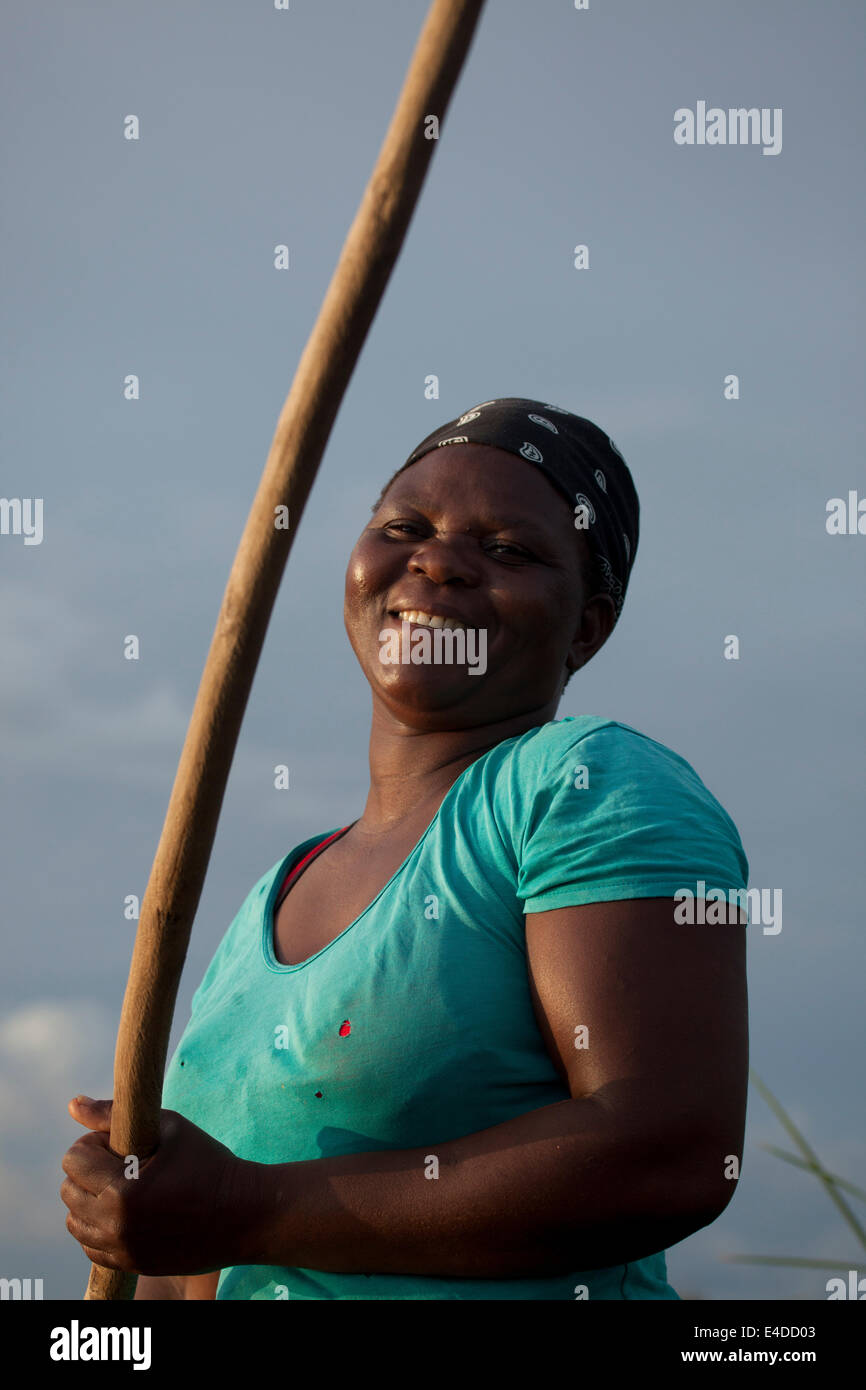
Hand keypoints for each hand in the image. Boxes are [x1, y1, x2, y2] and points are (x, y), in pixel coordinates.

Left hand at [61, 1096, 261, 1275]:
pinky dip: (100, 1228)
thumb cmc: (207, 1163)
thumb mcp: (168, 1127)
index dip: (94, 1144)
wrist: (243, 1213)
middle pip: (69, 1191)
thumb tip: (72, 1103)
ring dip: (91, 1201)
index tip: (117, 1144)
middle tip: (121, 1164)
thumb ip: (113, 1115)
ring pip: (75, 1222)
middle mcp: (115, 1225)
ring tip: (122, 1187)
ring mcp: (122, 1250)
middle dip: (90, 1171)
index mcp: (122, 1189)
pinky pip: (91, 1246)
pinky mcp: (130, 1265)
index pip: (73, 1160)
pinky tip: (127, 1211)